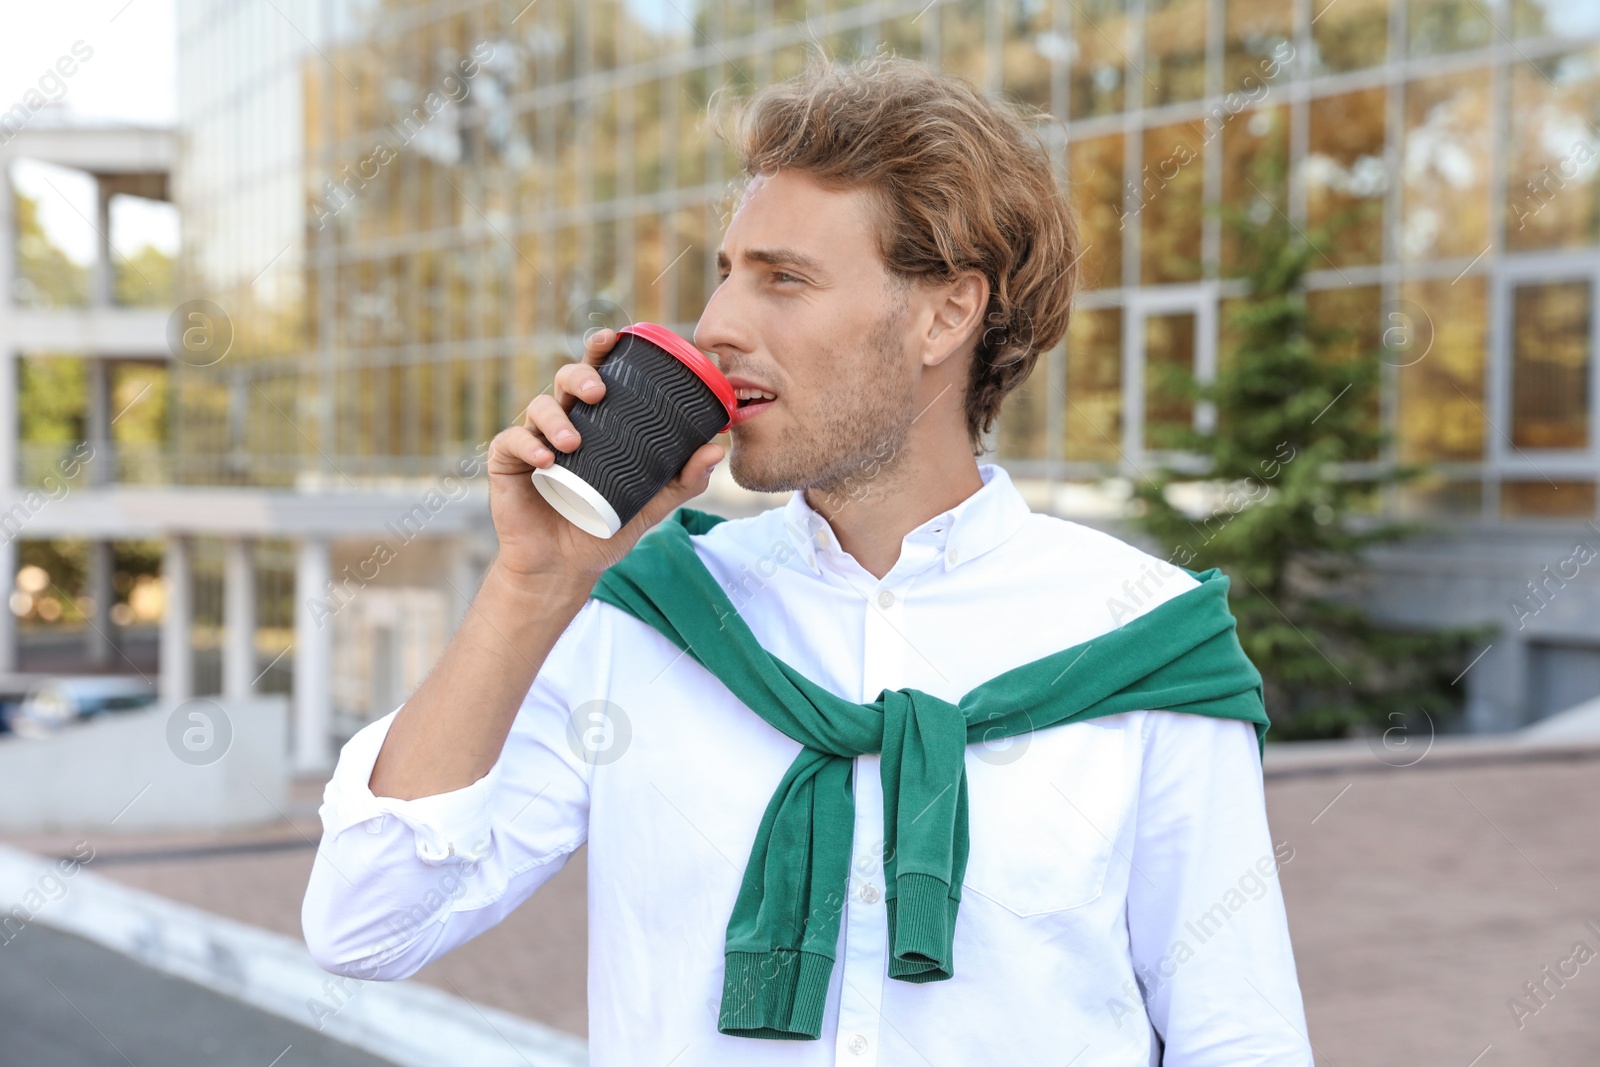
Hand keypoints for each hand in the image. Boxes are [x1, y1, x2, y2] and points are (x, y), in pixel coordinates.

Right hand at [484, 328, 725, 588]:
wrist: (566, 567)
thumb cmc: (606, 527)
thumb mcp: (653, 504)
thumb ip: (685, 479)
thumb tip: (717, 448)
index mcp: (595, 421)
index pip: (598, 375)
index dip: (600, 350)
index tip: (612, 338)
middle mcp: (564, 422)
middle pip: (566, 379)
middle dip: (581, 374)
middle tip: (597, 392)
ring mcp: (534, 439)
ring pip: (539, 406)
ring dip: (556, 417)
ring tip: (573, 443)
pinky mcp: (508, 463)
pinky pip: (514, 441)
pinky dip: (529, 445)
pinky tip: (546, 459)